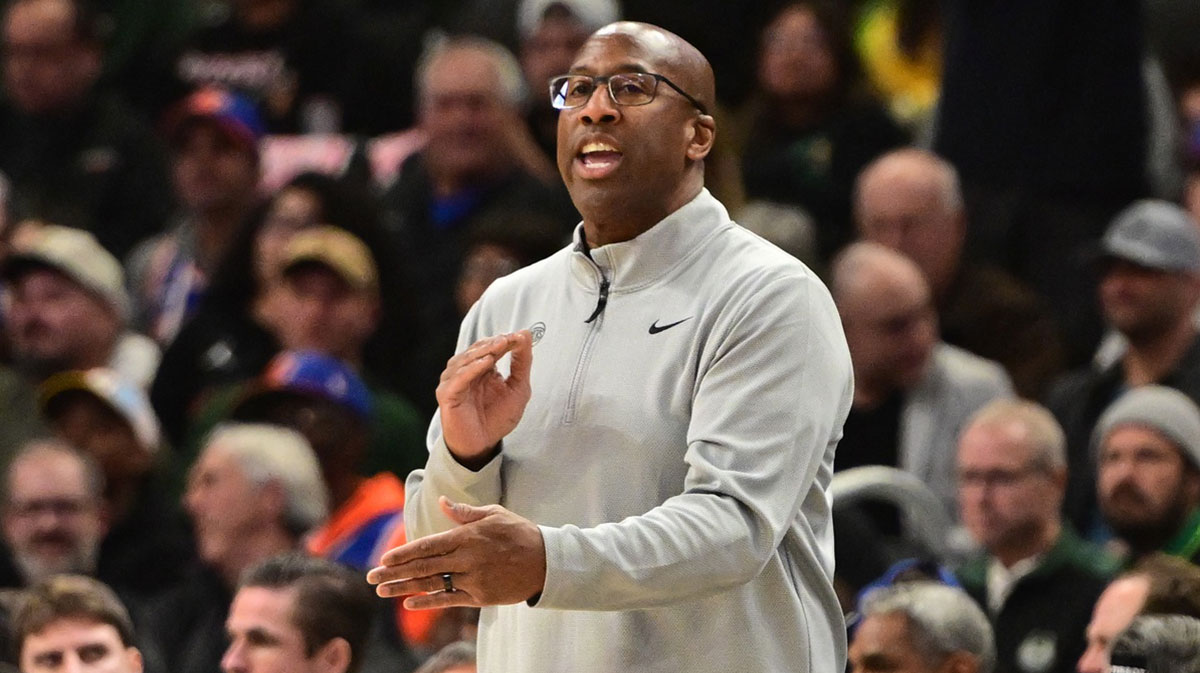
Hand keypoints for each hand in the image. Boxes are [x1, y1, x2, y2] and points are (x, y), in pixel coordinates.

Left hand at [366, 497, 546, 608]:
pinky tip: (409, 603)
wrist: (547, 561)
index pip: (428, 545)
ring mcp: (474, 580)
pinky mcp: (481, 597)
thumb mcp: (494, 514)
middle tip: (371, 578)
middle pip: (423, 566)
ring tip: (382, 592)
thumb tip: (442, 501)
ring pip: (432, 584)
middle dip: (394, 573)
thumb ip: (465, 513)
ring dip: (404, 588)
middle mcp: (467, 559)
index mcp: (468, 536)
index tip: (384, 559)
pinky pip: (449, 600)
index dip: (404, 553)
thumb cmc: (519, 533)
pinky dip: (428, 601)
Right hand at [437, 331, 532, 466]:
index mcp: (480, 367)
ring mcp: (453, 381)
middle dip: (495, 343)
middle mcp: (464, 371)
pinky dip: (471, 369)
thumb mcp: (518, 387)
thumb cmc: (497, 418)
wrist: (483, 445)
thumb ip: (522, 362)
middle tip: (510, 338)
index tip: (522, 336)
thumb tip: (526, 334)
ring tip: (500, 345)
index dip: (506, 340)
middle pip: (478, 350)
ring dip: (484, 351)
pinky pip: (458, 378)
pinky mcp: (447, 394)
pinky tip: (486, 363)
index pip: (491, 346)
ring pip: (465, 360)